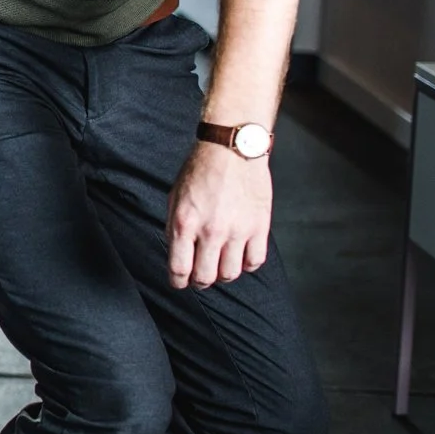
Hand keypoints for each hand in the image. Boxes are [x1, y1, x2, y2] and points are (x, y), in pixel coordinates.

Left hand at [166, 139, 272, 288]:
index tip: (179, 283)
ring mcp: (238, 230)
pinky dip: (247, 265)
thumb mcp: (175, 198)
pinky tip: (241, 256)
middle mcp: (211, 231)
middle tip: (200, 278)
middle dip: (200, 282)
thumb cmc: (200, 171)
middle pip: (206, 278)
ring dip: (223, 274)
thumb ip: (174, 227)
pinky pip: (255, 261)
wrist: (232, 149)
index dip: (178, 282)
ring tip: (220, 266)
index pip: (179, 269)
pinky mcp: (260, 226)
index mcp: (185, 223)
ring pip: (231, 274)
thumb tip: (177, 254)